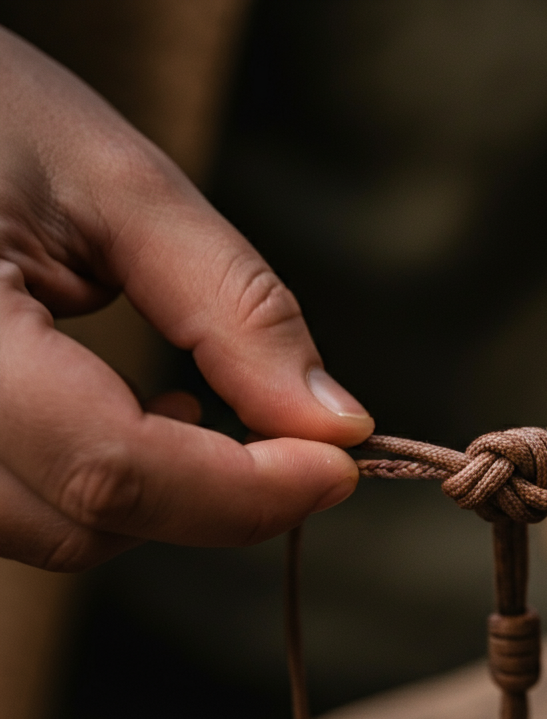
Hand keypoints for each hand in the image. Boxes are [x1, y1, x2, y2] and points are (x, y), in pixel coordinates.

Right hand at [0, 26, 372, 570]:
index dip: (247, 490)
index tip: (341, 462)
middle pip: (83, 521)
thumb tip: (337, 423)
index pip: (112, 469)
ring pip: (52, 530)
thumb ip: (237, 309)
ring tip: (190, 404)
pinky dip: (101, 484)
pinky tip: (133, 415)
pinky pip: (25, 507)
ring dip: (156, 494)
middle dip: (213, 496)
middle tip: (291, 434)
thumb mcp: (122, 186)